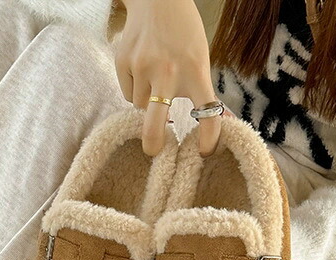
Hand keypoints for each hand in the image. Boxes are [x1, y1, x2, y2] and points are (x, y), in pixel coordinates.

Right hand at [116, 0, 220, 156]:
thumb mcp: (200, 57)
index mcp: (195, 70)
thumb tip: (212, 121)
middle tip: (154, 150)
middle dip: (153, 142)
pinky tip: (141, 70)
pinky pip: (128, 93)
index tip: (205, 150)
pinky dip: (134, 89)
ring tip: (153, 80)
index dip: (209, 136)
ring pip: (140, 107)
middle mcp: (168, 71)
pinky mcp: (123, 63)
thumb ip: (199, 88)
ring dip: (146, 104)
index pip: (207, 111)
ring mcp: (142, 67)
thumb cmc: (183, 33)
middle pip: (154, 122)